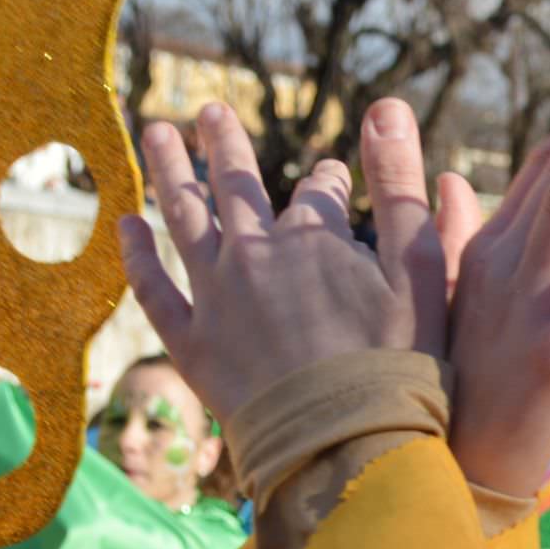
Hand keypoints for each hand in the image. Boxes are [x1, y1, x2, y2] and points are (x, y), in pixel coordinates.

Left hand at [118, 101, 447, 422]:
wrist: (346, 442)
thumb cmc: (400, 361)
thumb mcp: (422, 267)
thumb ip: (401, 185)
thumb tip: (386, 106)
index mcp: (314, 236)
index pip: (319, 189)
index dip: (328, 179)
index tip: (332, 175)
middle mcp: (256, 253)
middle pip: (235, 184)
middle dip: (223, 143)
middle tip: (208, 112)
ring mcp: (217, 296)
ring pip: (183, 218)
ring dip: (168, 170)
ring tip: (156, 133)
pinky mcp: (191, 342)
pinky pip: (153, 288)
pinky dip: (136, 253)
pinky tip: (126, 224)